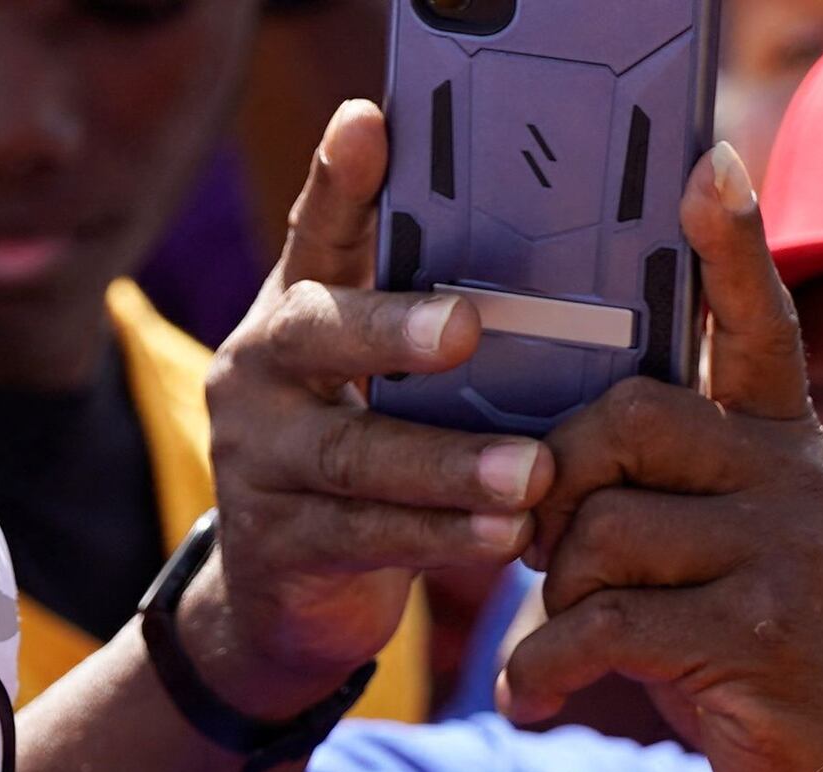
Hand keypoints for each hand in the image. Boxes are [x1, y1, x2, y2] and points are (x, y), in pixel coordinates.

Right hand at [185, 100, 552, 723]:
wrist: (281, 597)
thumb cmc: (366, 455)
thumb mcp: (381, 378)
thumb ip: (429, 316)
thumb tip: (565, 247)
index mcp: (295, 311)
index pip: (318, 232)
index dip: (340, 179)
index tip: (368, 123)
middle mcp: (258, 374)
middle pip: (320, 336)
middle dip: (394, 330)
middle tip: (467, 330)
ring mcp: (257, 462)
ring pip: (355, 456)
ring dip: (449, 464)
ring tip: (530, 472)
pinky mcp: (275, 545)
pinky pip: (367, 537)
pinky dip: (444, 537)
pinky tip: (506, 536)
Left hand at [497, 146, 822, 771]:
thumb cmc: (751, 651)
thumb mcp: (718, 554)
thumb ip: (659, 492)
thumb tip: (543, 463)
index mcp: (780, 440)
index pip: (757, 323)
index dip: (731, 245)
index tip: (708, 159)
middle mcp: (789, 473)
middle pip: (623, 421)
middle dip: (554, 488)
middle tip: (544, 556)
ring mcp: (780, 547)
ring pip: (600, 532)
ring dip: (550, 603)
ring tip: (555, 650)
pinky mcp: (756, 628)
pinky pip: (600, 624)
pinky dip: (541, 670)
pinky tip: (533, 699)